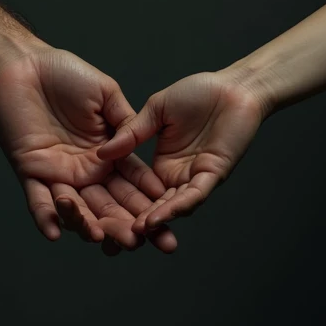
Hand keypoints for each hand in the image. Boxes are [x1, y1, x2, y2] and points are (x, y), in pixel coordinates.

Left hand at [0, 44, 176, 254]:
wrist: (25, 64)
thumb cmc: (66, 72)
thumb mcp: (106, 94)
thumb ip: (125, 123)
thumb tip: (143, 150)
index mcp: (107, 154)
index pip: (133, 184)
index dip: (149, 202)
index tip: (168, 220)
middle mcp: (86, 170)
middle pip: (108, 205)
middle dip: (124, 225)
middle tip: (139, 242)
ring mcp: (58, 173)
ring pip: (76, 209)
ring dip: (88, 226)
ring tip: (101, 237)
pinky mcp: (30, 170)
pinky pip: (37, 200)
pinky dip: (45, 217)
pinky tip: (55, 233)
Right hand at [96, 69, 268, 232]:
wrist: (232, 85)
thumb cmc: (198, 93)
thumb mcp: (156, 110)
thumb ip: (132, 132)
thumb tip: (102, 152)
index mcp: (160, 165)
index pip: (136, 192)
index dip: (118, 205)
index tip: (93, 217)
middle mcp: (176, 177)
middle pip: (153, 207)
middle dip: (134, 223)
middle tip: (112, 240)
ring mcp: (195, 178)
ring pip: (173, 207)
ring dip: (155, 220)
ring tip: (136, 232)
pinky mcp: (214, 175)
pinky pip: (194, 195)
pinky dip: (178, 207)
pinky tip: (161, 217)